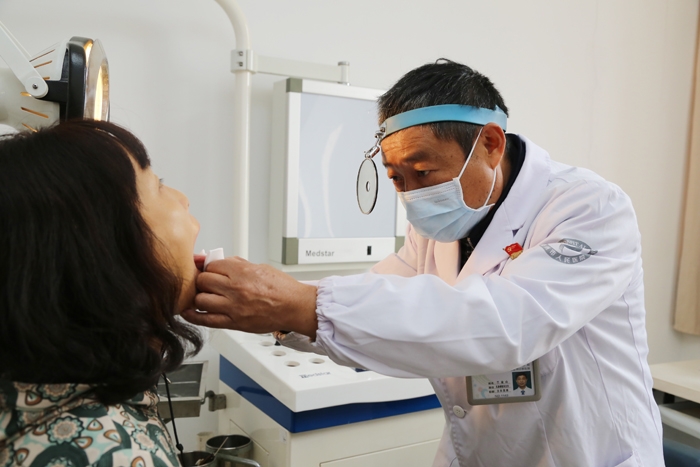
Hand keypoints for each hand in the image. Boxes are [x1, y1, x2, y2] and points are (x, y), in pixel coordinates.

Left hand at [181, 257, 317, 338]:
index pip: (212, 265)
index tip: (210, 270)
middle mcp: (236, 288)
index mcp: (243, 271)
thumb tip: (220, 262)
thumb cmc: (282, 289)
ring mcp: (234, 307)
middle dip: (203, 281)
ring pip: (201, 299)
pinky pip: (206, 320)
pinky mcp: (234, 323)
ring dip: (200, 297)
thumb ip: (237, 265)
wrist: (295, 307)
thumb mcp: (260, 267)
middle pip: (203, 281)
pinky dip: (194, 316)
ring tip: (205, 296)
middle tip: (207, 283)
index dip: (209, 267)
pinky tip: (190, 312)